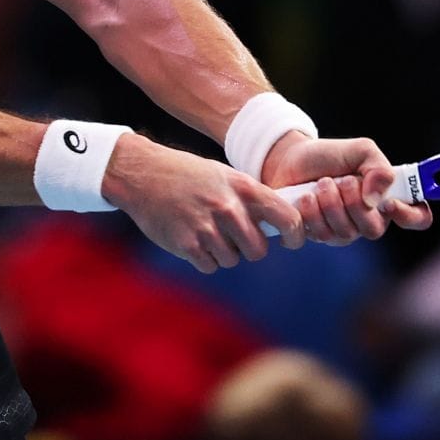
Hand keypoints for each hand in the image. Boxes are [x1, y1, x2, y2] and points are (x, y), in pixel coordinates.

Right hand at [102, 133, 304, 272]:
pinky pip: (210, 265)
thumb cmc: (189, 175)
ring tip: (205, 231)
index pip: (287, 218)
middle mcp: (228, 208)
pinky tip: (192, 238)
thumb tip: (281, 224)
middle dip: (249, 248)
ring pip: (232, 260)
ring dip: (223, 252)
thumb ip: (252, 198)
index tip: (291, 241)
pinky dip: (204, 258)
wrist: (143, 174)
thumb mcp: (225, 176)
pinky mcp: (187, 245)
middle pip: (258, 250)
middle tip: (234, 237)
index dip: (295, 234)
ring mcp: (207, 228)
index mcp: (243, 187)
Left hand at [260, 133, 433, 244]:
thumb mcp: (361, 150)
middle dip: (355, 204)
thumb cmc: (330, 156)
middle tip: (342, 180)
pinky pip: (320, 236)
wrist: (289, 158)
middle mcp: (368, 219)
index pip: (417, 217)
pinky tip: (305, 197)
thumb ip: (379, 169)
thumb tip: (376, 200)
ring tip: (320, 183)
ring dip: (331, 204)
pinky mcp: (317, 236)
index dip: (411, 216)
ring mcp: (343, 231)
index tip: (390, 203)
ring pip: (346, 234)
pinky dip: (311, 213)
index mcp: (387, 199)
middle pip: (375, 230)